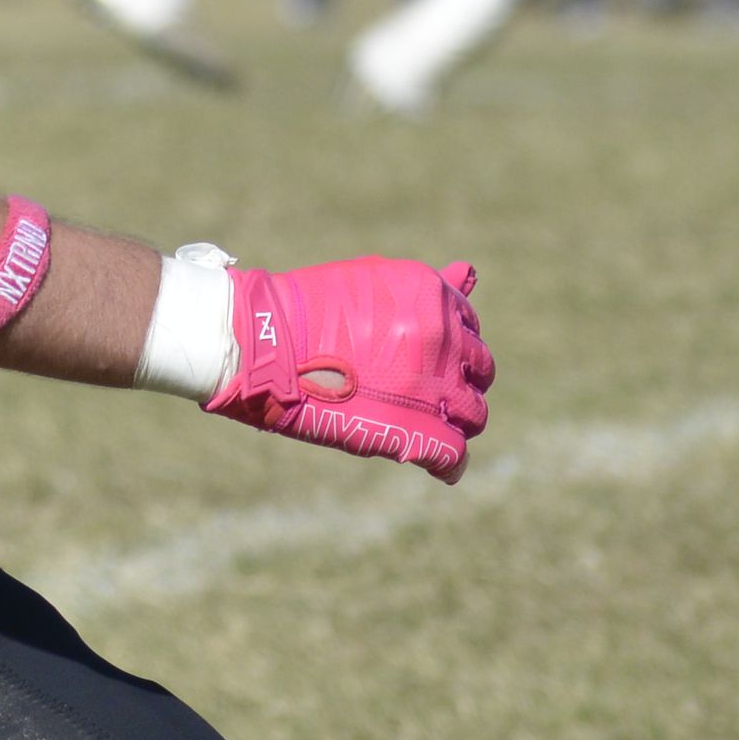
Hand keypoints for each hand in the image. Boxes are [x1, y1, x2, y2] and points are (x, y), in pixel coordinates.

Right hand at [206, 257, 492, 482]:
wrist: (259, 341)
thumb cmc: (303, 310)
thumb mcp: (372, 281)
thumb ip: (427, 286)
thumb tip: (471, 272)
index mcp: (433, 298)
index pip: (469, 327)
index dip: (450, 345)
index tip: (426, 357)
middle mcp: (444, 338)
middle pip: (479, 370)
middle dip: (458, 381)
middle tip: (424, 391)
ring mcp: (432, 385)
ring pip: (473, 413)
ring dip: (454, 420)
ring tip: (422, 425)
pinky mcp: (414, 430)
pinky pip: (454, 454)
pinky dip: (449, 464)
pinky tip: (438, 467)